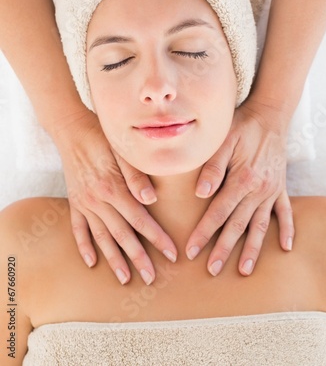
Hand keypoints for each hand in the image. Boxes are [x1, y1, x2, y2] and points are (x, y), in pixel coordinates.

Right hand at [53, 109, 176, 284]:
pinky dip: (84, 246)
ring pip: (101, 237)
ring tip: (125, 278)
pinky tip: (91, 262)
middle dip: (139, 258)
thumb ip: (137, 176)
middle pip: (122, 235)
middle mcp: (98, 200)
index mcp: (113, 188)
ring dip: (114, 259)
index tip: (172, 254)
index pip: (141, 220)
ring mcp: (84, 203)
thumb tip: (152, 199)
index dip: (158, 238)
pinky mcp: (74, 201)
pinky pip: (78, 229)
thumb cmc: (102, 137)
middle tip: (152, 278)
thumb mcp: (122, 151)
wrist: (70, 129)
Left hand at [186, 98, 293, 275]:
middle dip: (223, 249)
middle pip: (238, 225)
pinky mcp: (280, 188)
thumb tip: (200, 193)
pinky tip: (285, 247)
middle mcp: (259, 190)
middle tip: (211, 270)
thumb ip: (212, 168)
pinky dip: (286, 230)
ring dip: (252, 248)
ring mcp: (272, 191)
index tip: (191, 250)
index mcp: (242, 179)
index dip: (204, 232)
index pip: (218, 212)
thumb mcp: (224, 142)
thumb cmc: (242, 127)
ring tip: (244, 270)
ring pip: (260, 225)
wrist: (270, 115)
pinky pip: (285, 212)